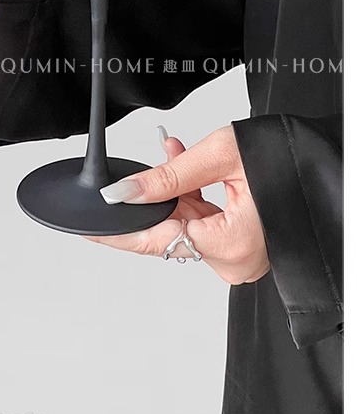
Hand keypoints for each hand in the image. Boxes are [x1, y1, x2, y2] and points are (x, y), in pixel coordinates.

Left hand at [85, 126, 269, 285]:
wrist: (324, 160)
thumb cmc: (286, 155)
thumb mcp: (218, 156)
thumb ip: (166, 177)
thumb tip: (122, 193)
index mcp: (233, 246)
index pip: (158, 240)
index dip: (120, 230)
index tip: (89, 227)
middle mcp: (237, 262)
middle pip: (170, 232)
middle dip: (154, 196)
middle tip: (143, 165)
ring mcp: (241, 257)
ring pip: (185, 224)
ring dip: (174, 190)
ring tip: (174, 151)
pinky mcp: (242, 247)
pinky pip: (203, 222)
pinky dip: (191, 196)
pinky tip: (183, 165)